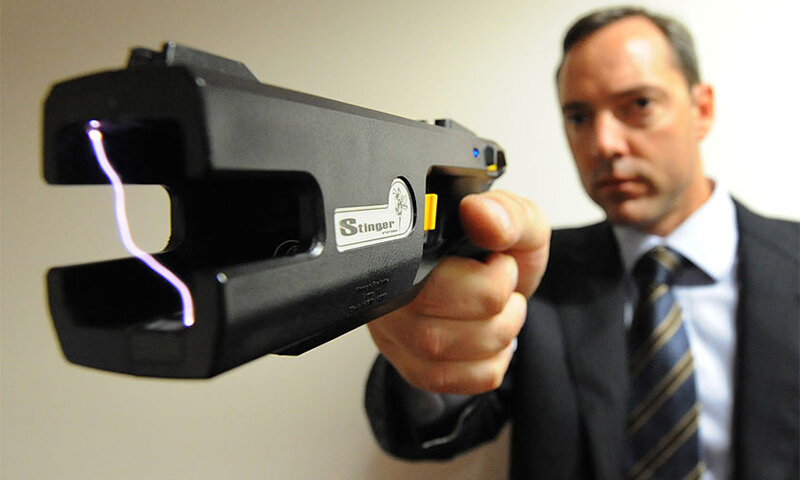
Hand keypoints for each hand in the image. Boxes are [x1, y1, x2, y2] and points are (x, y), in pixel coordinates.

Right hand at [367, 190, 549, 393]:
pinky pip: (443, 380)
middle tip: (505, 288)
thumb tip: (480, 213)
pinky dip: (484, 365)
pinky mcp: (407, 362)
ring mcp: (392, 329)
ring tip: (501, 312)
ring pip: (436, 357)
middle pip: (429, 328)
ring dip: (493, 338)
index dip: (482, 281)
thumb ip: (507, 213)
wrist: (503, 279)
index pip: (427, 280)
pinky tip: (489, 339)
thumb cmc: (500, 250)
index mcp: (409, 246)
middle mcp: (388, 290)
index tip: (500, 263)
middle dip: (493, 312)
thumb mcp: (519, 221)